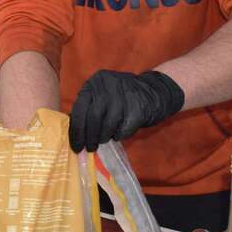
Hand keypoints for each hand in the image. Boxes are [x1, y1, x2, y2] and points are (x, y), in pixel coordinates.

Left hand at [69, 70, 184, 152]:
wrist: (155, 90)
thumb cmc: (123, 98)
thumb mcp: (102, 95)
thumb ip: (89, 108)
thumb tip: (76, 134)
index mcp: (95, 83)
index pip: (80, 109)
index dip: (76, 130)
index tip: (76, 146)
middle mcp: (108, 86)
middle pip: (93, 117)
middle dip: (89, 137)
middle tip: (89, 148)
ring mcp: (124, 96)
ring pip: (108, 124)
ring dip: (104, 137)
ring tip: (104, 140)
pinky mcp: (138, 108)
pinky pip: (124, 129)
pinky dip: (119, 135)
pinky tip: (118, 135)